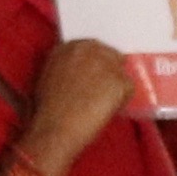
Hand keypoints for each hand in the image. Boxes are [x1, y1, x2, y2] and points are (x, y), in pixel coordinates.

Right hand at [21, 35, 138, 167]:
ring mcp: (105, 62)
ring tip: (100, 107)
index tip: (96, 80)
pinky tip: (105, 112)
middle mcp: (88, 49)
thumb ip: (67, 68)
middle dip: (110, 74)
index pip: (94, 48)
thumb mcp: (49, 77)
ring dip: (115, 89)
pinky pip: (128, 89)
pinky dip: (121, 102)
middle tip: (103, 95)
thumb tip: (84, 73)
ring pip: (121, 74)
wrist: (54, 129)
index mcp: (69, 47)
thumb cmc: (47, 111)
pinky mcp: (118, 79)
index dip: (97, 66)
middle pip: (112, 56)